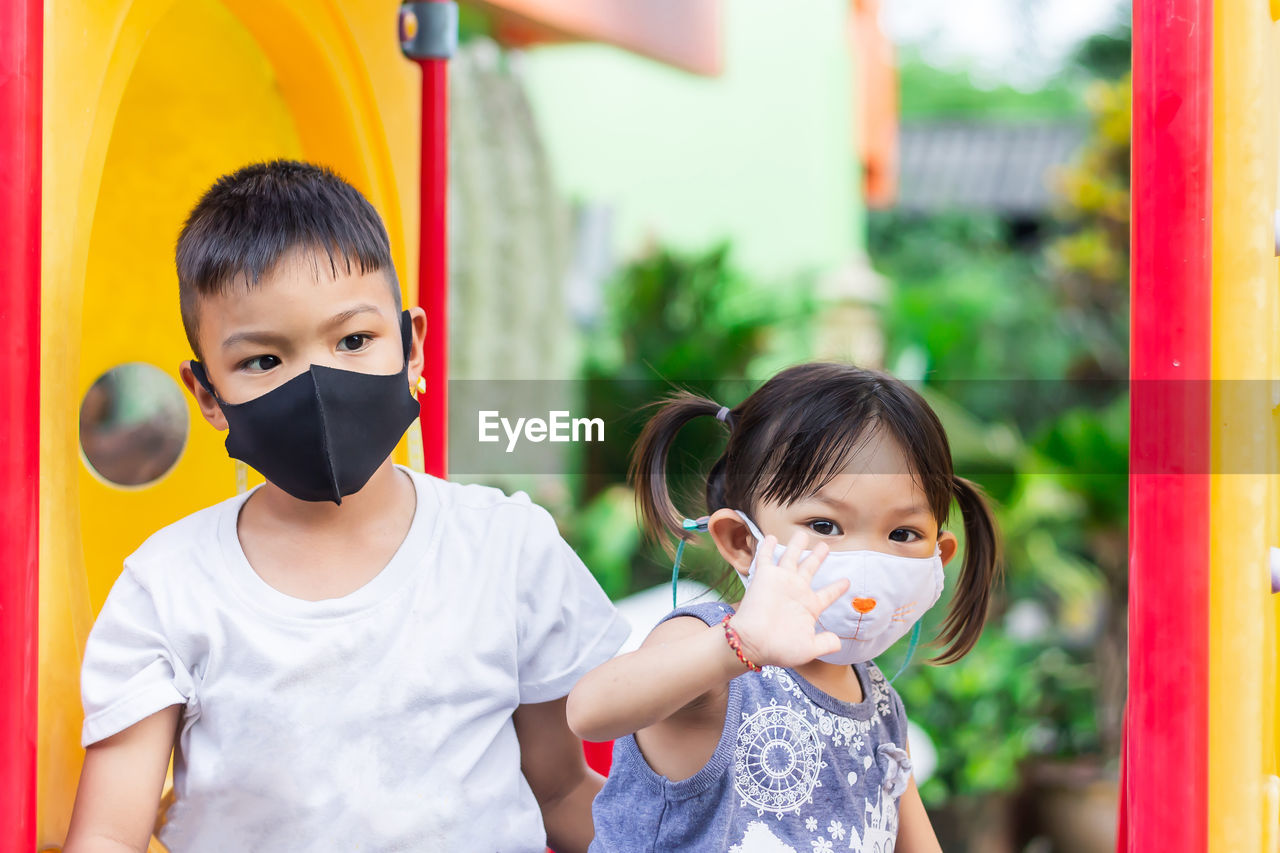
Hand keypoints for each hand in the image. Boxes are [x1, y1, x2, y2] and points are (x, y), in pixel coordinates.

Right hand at [728, 530, 848, 668]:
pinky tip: (771, 537)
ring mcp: (781, 582)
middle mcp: (797, 591)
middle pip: (810, 568)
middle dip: (818, 556)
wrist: (753, 643)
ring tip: (802, 533)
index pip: (828, 594)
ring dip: (797, 545)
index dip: (837, 587)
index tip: (847, 581)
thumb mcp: (809, 649)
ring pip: (791, 557)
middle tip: (825, 545)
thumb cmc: (780, 649)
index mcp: (810, 607)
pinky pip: (766, 557)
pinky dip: (768, 547)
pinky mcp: (764, 576)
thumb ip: (826, 643)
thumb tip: (839, 643)